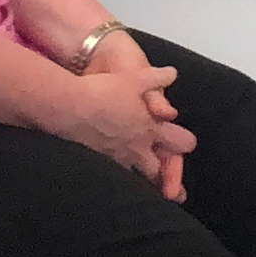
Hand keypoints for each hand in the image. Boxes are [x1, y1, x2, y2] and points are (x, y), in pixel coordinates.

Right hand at [60, 60, 195, 197]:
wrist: (69, 106)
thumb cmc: (103, 91)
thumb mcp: (135, 77)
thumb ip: (157, 78)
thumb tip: (172, 73)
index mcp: (151, 128)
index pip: (181, 143)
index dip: (186, 143)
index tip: (185, 142)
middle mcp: (136, 148)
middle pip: (159, 170)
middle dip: (164, 173)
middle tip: (167, 176)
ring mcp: (116, 158)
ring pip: (135, 179)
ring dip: (140, 179)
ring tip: (142, 183)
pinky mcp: (97, 161)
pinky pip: (112, 175)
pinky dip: (116, 176)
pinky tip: (113, 175)